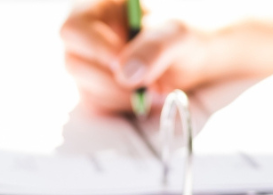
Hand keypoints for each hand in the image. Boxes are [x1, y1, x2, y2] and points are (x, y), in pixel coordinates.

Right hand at [60, 0, 208, 112]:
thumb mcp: (177, 34)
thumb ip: (154, 48)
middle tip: (151, 86)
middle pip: (75, 63)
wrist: (197, 58)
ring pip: (85, 87)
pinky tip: (148, 97)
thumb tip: (124, 73)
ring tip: (158, 89)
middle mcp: (87, 35)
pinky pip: (97, 104)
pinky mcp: (97, 88)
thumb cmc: (184, 36)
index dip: (97, 51)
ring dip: (123, 97)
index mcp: (98, 8)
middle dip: (115, 82)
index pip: (75, 29)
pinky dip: (124, 106)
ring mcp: (90, 63)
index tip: (124, 67)